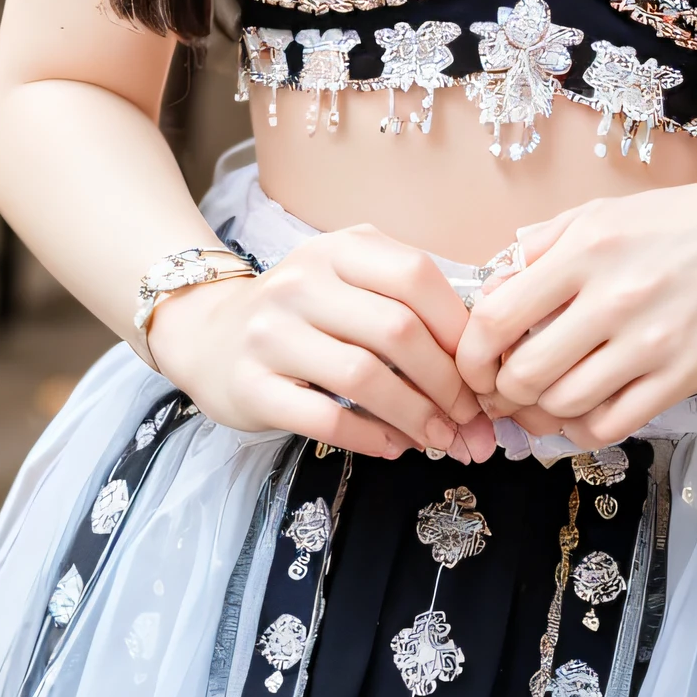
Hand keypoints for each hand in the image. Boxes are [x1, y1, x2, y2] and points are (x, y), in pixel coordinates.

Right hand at [145, 225, 496, 460]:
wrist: (207, 335)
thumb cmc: (302, 315)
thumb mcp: (349, 282)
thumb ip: (410, 303)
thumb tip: (488, 356)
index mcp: (337, 250)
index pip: (417, 277)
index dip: (460, 328)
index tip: (483, 368)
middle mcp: (300, 283)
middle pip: (397, 331)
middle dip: (447, 382)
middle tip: (470, 417)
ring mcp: (270, 333)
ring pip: (364, 377)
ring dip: (416, 415)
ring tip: (440, 439)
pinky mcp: (251, 384)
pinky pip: (325, 418)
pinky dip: (372, 438)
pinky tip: (395, 446)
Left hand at [453, 177, 696, 448]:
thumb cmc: (674, 226)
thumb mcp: (600, 213)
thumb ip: (539, 247)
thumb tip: (488, 290)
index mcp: (584, 251)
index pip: (495, 319)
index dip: (470, 355)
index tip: (472, 365)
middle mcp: (614, 298)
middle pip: (524, 374)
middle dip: (501, 393)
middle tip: (504, 393)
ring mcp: (650, 342)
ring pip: (565, 405)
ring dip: (541, 413)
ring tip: (542, 404)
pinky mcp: (681, 376)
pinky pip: (612, 424)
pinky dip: (583, 429)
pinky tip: (581, 413)